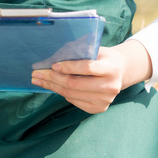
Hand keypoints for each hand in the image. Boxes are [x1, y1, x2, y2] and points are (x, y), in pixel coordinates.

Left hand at [30, 39, 152, 113]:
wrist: (120, 71)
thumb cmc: (103, 57)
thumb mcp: (96, 49)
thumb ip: (80, 52)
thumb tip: (54, 55)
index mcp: (111, 68)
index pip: (87, 68)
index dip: (68, 66)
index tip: (53, 64)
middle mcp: (110, 86)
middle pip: (75, 84)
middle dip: (53, 78)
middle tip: (37, 73)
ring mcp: (105, 100)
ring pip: (72, 95)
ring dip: (53, 87)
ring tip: (39, 80)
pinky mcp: (99, 109)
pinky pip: (75, 102)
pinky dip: (62, 93)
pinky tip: (53, 86)